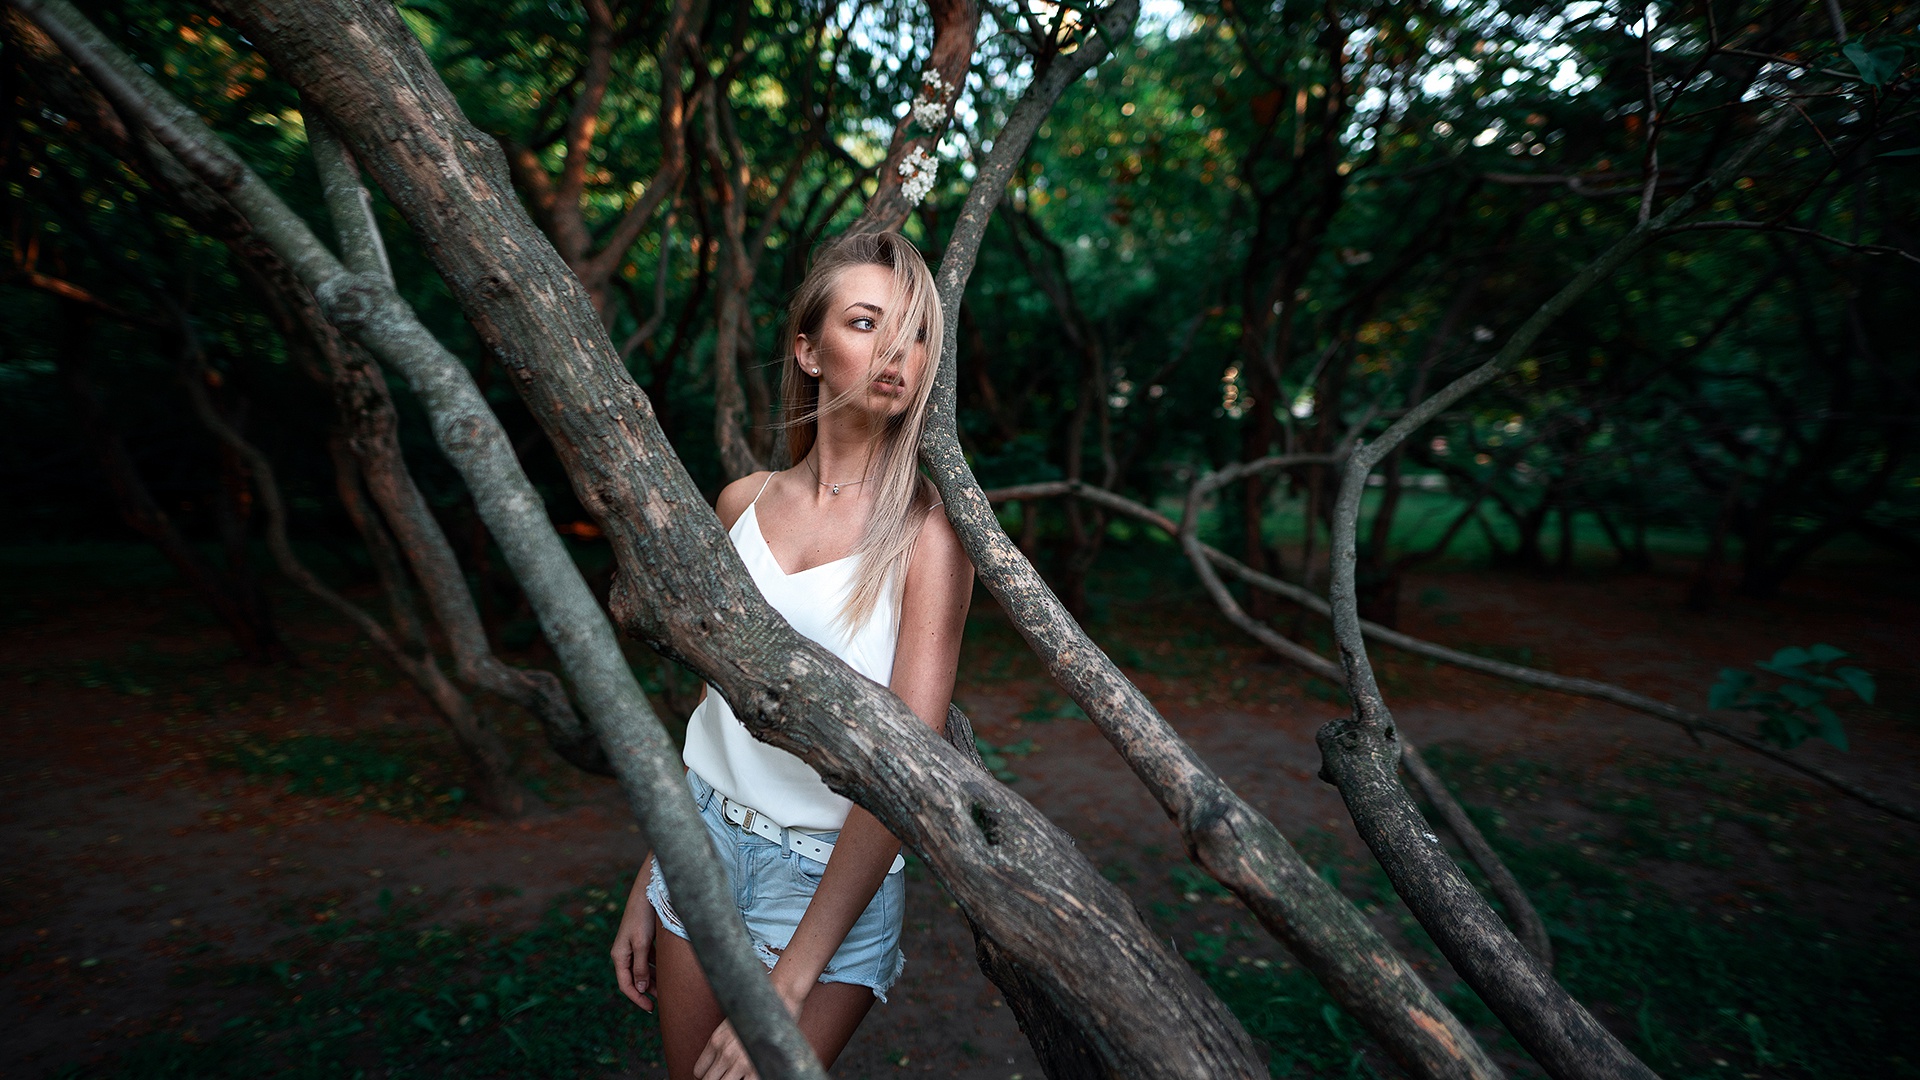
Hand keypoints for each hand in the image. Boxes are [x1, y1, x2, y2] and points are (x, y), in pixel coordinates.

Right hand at [611, 870, 657, 1010]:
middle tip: (664, 1001)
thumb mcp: (642, 944)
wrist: (649, 891)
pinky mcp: (643, 940)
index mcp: (619, 955)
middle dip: (648, 991)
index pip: (626, 985)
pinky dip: (658, 967)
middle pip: (635, 979)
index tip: (651, 1009)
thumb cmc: (643, 916)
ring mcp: (634, 946)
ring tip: (669, 988)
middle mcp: (624, 953)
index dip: (637, 999)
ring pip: (643, 970)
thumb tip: (639, 989)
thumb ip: (640, 967)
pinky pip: (649, 960)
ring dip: (654, 980)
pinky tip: (670, 971)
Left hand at [693, 981, 806, 1079]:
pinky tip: (752, 1074)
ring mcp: (740, 1062)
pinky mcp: (757, 1068)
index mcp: (716, 1041)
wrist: (781, 997)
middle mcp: (725, 1052)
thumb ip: (722, 1041)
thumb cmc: (759, 1008)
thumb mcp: (732, 1022)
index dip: (707, 1075)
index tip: (716, 1073)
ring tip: (741, 1074)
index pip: (699, 1070)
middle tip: (728, 1074)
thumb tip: (720, 1056)